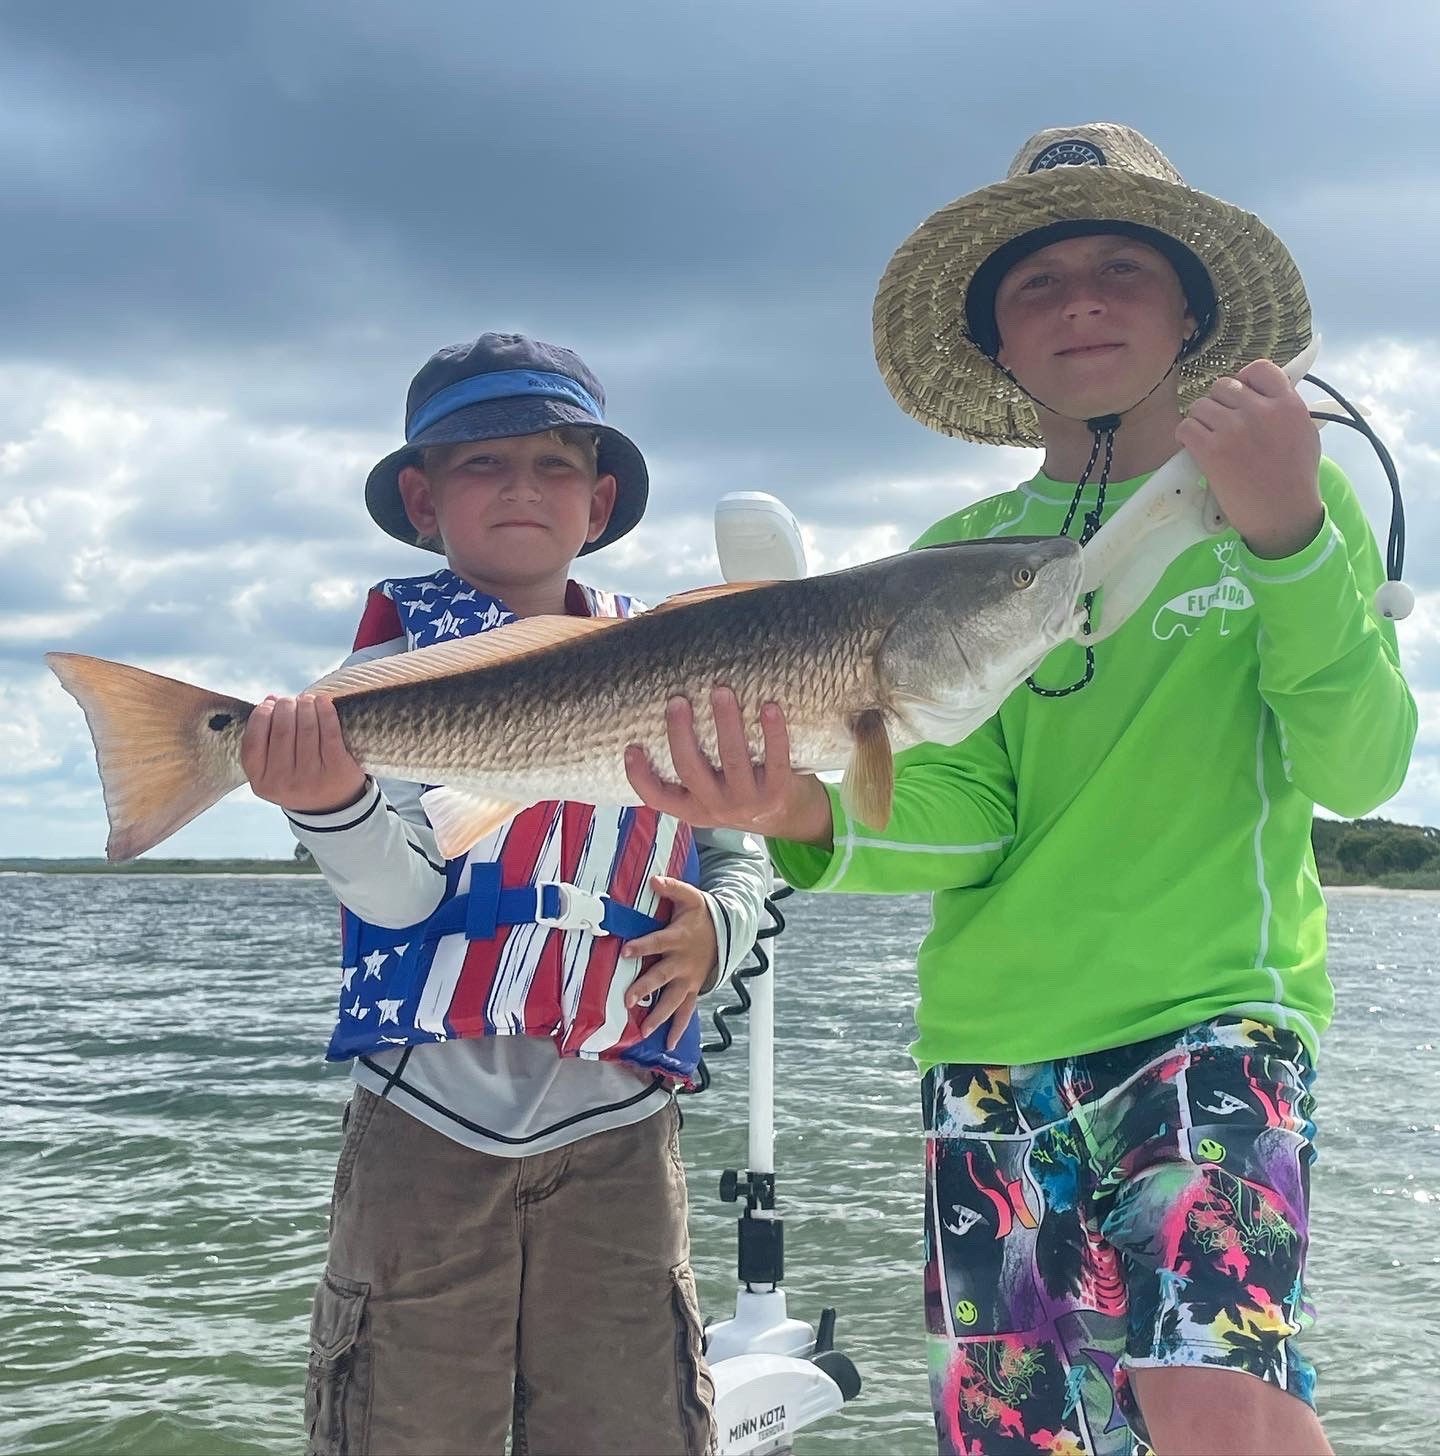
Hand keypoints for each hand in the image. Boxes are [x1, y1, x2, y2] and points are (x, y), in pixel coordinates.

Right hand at [241, 693, 367, 814]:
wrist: (332, 806)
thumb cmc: (297, 778)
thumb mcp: (273, 770)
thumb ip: (266, 739)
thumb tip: (270, 700)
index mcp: (261, 781)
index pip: (253, 741)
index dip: (260, 716)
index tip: (269, 704)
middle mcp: (284, 782)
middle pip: (281, 730)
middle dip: (285, 707)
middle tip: (290, 701)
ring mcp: (311, 777)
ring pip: (306, 728)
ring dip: (305, 706)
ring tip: (306, 700)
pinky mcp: (337, 769)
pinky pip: (330, 732)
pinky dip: (325, 711)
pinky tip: (322, 701)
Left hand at [621, 875, 720, 1047]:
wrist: (727, 933)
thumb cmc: (702, 915)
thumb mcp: (690, 897)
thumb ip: (671, 888)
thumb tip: (653, 879)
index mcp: (678, 938)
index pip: (657, 942)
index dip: (642, 947)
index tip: (625, 951)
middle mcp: (682, 962)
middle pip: (661, 977)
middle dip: (645, 989)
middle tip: (628, 1000)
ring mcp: (688, 979)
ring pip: (673, 1000)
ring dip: (659, 1016)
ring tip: (644, 1029)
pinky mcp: (692, 989)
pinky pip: (686, 1011)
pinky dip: (679, 1028)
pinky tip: (669, 1043)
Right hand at [624, 687, 832, 845]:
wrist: (789, 818)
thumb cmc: (740, 792)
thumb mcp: (709, 793)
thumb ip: (691, 768)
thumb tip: (667, 713)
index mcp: (693, 808)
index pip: (658, 797)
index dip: (640, 777)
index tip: (630, 748)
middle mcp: (717, 807)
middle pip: (691, 770)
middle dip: (682, 733)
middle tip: (678, 700)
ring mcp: (748, 801)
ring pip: (733, 759)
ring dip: (726, 722)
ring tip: (721, 691)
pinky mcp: (779, 792)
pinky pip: (776, 759)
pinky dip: (773, 732)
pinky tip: (769, 707)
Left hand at [1175, 358, 1323, 558]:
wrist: (1283, 515)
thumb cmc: (1296, 479)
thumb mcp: (1305, 433)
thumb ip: (1287, 409)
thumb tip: (1266, 393)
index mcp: (1288, 404)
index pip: (1259, 369)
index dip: (1245, 380)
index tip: (1240, 396)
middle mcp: (1260, 411)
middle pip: (1224, 386)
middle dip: (1219, 403)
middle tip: (1222, 424)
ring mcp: (1234, 429)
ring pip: (1201, 405)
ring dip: (1201, 420)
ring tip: (1208, 437)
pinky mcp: (1212, 450)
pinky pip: (1185, 427)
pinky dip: (1186, 436)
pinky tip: (1195, 447)